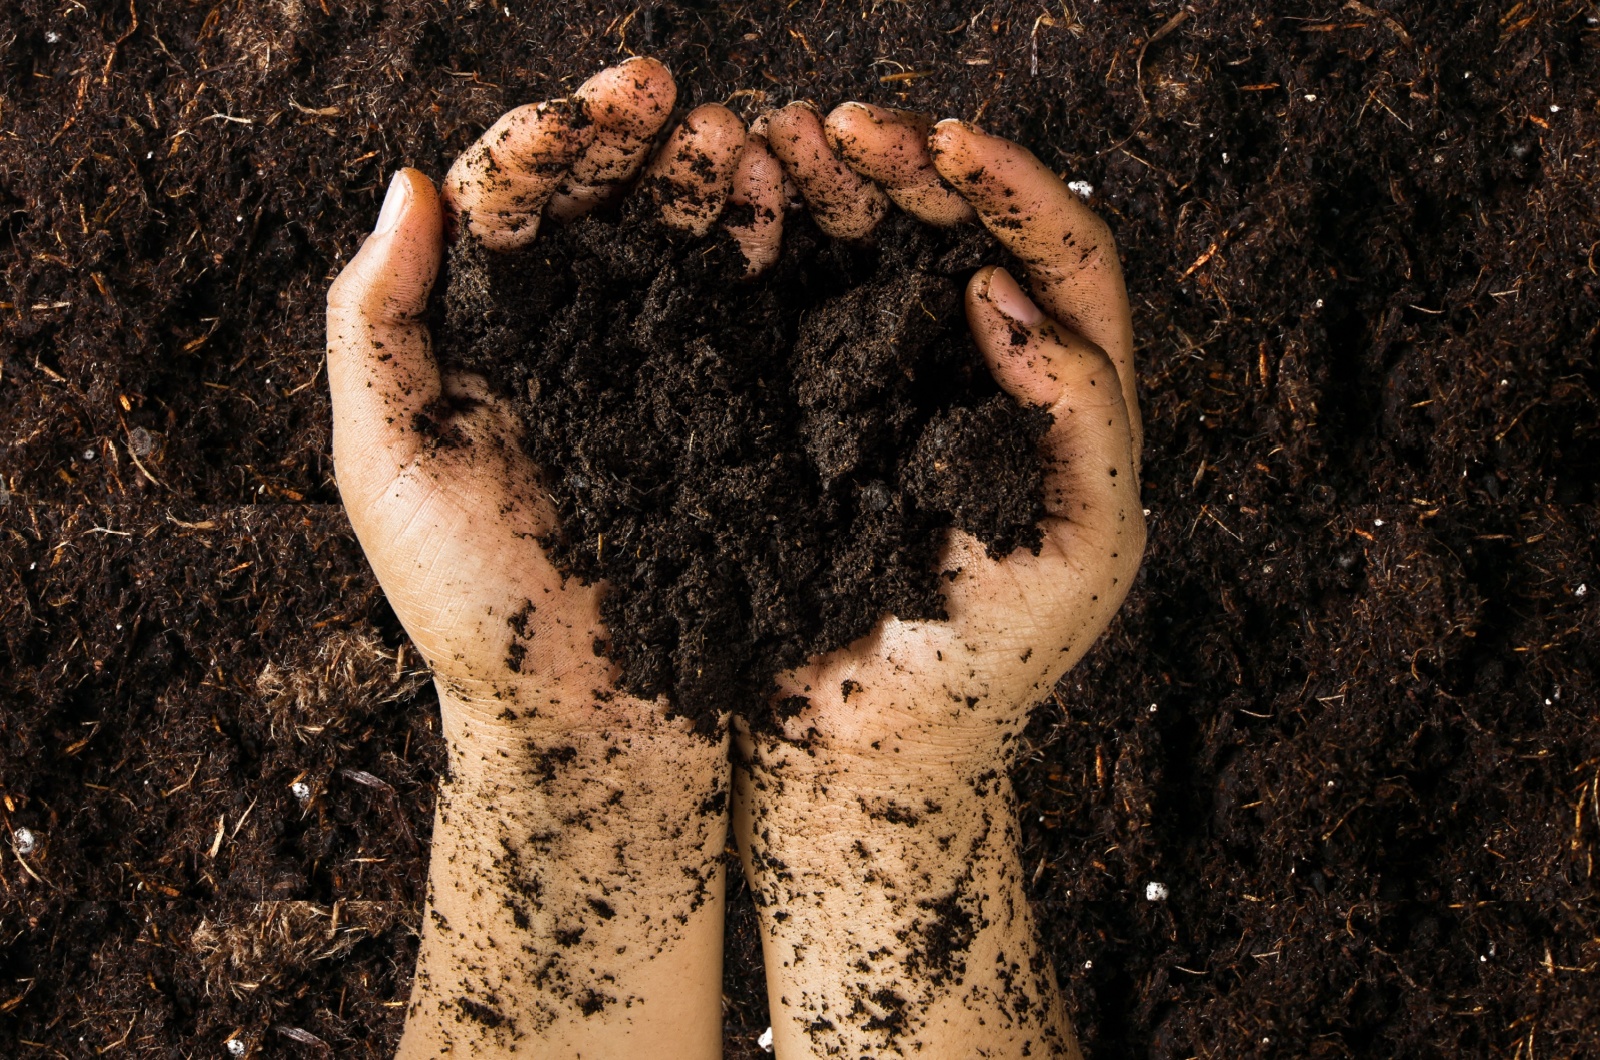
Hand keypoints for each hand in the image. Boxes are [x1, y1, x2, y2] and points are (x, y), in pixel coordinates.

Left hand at [326, 59, 732, 1058]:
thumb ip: (376, 325)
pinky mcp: (728, 418)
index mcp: (482, 345)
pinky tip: (786, 202)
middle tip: (676, 94)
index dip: (549, 141)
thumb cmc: (476, 613)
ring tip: (743, 136)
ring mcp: (658, 378)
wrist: (594, 734)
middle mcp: (572, 346)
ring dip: (711, 179)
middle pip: (604, 207)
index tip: (596, 104)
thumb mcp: (390, 465)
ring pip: (684, 245)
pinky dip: (766, 248)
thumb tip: (407, 182)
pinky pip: (748, 313)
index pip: (509, 206)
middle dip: (638, 141)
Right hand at [737, 106, 1144, 1058]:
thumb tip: (1010, 298)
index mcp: (1064, 405)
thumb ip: (1077, 426)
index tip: (942, 143)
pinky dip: (771, 250)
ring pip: (874, 258)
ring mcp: (887, 392)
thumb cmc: (981, 674)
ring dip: (832, 188)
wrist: (859, 754)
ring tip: (772, 140)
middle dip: (909, 167)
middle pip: (962, 235)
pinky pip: (797, 311)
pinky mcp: (807, 414)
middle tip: (837, 127)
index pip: (1064, 260)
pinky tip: (732, 206)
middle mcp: (979, 381)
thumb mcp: (1072, 556)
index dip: (1012, 188)